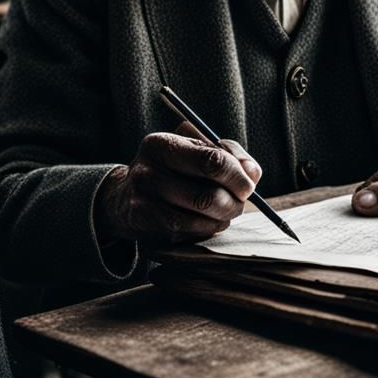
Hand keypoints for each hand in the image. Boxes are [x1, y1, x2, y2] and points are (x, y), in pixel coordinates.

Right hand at [93, 123, 261, 246]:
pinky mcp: (146, 228)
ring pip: (201, 218)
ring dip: (224, 216)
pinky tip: (208, 220)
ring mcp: (143, 202)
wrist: (125, 197)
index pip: (210, 161)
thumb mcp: (194, 148)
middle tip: (241, 201)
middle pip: (207, 196)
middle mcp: (147, 172)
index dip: (236, 176)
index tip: (249, 185)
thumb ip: (228, 153)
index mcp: (161, 144)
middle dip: (234, 202)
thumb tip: (252, 172)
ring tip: (225, 209)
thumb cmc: (173, 168)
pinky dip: (209, 228)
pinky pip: (190, 233)